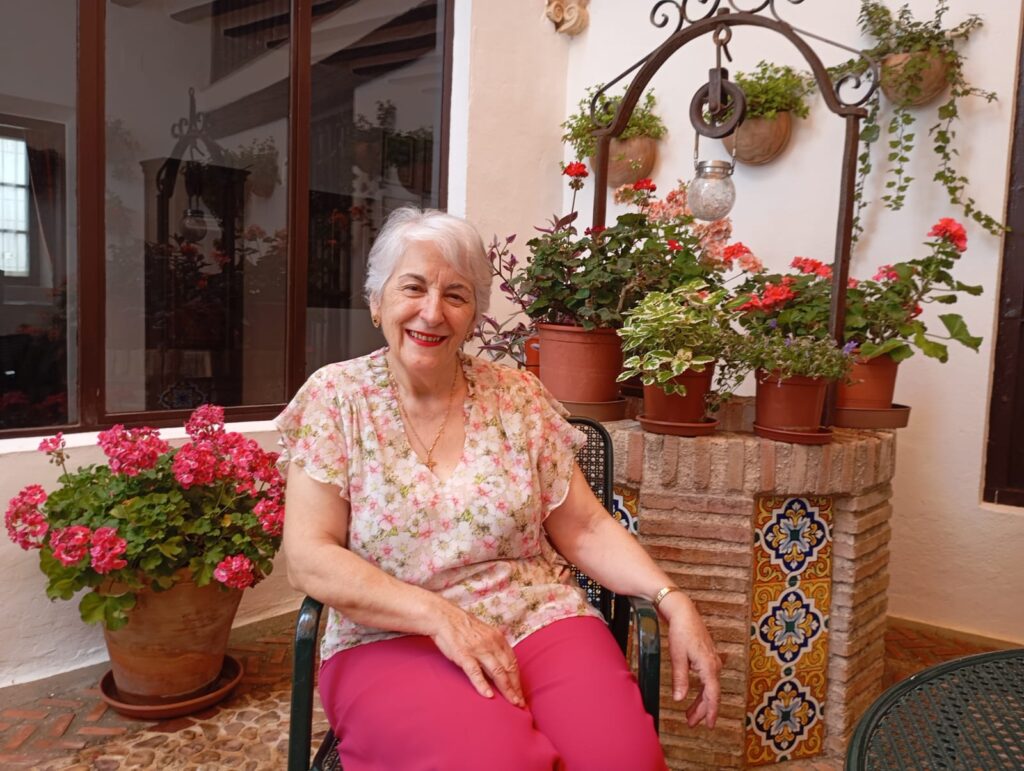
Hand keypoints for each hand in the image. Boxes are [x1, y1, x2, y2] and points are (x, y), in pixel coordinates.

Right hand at [428, 600, 524, 707]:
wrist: (444, 617)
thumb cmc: (463, 626)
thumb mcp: (485, 631)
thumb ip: (495, 644)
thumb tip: (503, 658)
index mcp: (498, 638)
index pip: (513, 662)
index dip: (518, 678)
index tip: (520, 692)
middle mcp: (491, 644)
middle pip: (508, 669)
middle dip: (516, 687)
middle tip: (520, 703)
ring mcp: (478, 650)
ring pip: (497, 672)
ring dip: (506, 689)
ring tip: (512, 702)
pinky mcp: (464, 655)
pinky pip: (475, 672)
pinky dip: (482, 684)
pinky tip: (489, 695)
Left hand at [659, 591, 721, 727]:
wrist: (683, 610)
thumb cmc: (680, 630)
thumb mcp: (677, 656)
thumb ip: (680, 679)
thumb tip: (679, 699)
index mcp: (708, 666)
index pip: (712, 695)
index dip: (710, 711)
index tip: (709, 725)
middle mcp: (714, 664)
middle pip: (711, 693)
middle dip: (702, 710)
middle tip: (691, 722)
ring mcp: (712, 660)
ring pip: (709, 686)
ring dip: (701, 700)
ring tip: (690, 713)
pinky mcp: (708, 656)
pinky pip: (708, 678)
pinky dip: (702, 689)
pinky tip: (697, 694)